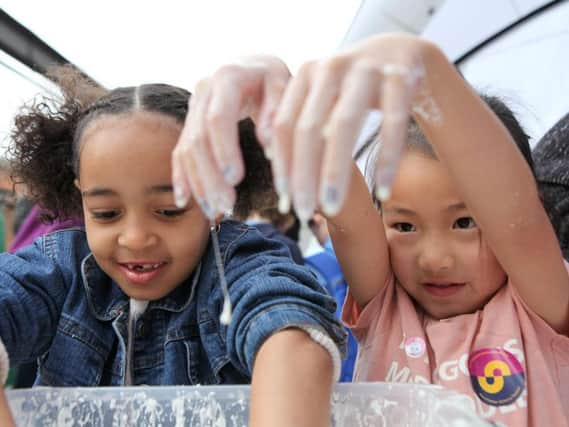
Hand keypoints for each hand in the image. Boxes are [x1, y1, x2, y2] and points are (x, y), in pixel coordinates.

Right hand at [172, 56, 291, 217]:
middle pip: (198, 139)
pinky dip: (182, 178)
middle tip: (226, 205)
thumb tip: (267, 142)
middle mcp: (204, 90)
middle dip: (210, 176)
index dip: (223, 150)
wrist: (253, 66)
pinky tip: (184, 200)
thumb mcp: (284, 85)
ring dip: (198, 183)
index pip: (218, 118)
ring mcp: (193, 107)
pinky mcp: (190, 123)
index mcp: (228, 77)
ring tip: (214, 211)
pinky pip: (180, 152)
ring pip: (187, 149)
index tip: (235, 179)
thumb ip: (277, 110)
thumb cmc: (274, 80)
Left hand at [271, 33, 430, 220]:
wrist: (401, 52)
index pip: (285, 125)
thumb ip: (305, 132)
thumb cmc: (354, 90)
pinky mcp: (400, 75)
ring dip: (335, 171)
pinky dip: (387, 160)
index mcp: (307, 74)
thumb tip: (285, 186)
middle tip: (301, 213)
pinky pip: (392, 123)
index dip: (282, 163)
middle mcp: (331, 67)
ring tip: (331, 207)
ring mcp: (366, 69)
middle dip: (303, 175)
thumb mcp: (325, 101)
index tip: (284, 199)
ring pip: (344, 125)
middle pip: (309, 128)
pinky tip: (383, 191)